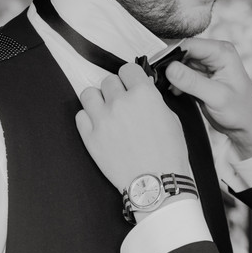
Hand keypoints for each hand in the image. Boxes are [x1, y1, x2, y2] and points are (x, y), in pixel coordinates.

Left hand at [75, 63, 191, 192]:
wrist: (155, 183)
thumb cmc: (168, 154)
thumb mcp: (171, 119)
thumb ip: (153, 100)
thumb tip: (142, 92)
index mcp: (144, 94)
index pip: (127, 69)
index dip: (130, 77)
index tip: (131, 84)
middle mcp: (120, 102)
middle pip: (108, 81)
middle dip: (116, 90)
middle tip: (122, 103)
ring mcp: (102, 120)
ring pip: (88, 94)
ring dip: (98, 100)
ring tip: (106, 112)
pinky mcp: (90, 137)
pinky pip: (80, 116)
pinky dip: (88, 119)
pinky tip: (99, 126)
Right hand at [164, 38, 251, 159]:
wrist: (247, 126)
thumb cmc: (240, 111)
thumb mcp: (216, 97)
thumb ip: (192, 82)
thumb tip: (169, 68)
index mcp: (222, 52)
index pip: (189, 44)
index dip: (170, 53)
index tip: (155, 66)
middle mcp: (214, 54)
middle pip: (182, 51)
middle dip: (169, 65)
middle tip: (158, 79)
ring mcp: (207, 65)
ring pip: (179, 63)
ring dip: (171, 75)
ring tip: (166, 87)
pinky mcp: (200, 76)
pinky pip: (181, 73)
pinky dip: (175, 82)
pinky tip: (175, 92)